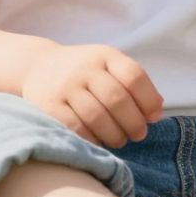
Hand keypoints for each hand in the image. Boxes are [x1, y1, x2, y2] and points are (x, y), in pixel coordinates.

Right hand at [19, 43, 163, 147]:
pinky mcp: (48, 105)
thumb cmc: (84, 73)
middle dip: (133, 123)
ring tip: (119, 140)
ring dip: (114, 134)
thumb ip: (133, 84)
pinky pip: (76, 127)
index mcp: (105, 55)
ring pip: (97, 116)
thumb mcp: (108, 66)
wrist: (38, 67)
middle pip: (117, 99)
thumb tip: (156, 110)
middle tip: (138, 135)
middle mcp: (84, 68)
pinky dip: (92, 138)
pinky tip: (97, 140)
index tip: (153, 117)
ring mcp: (65, 86)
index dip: (148, 100)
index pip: (133, 76)